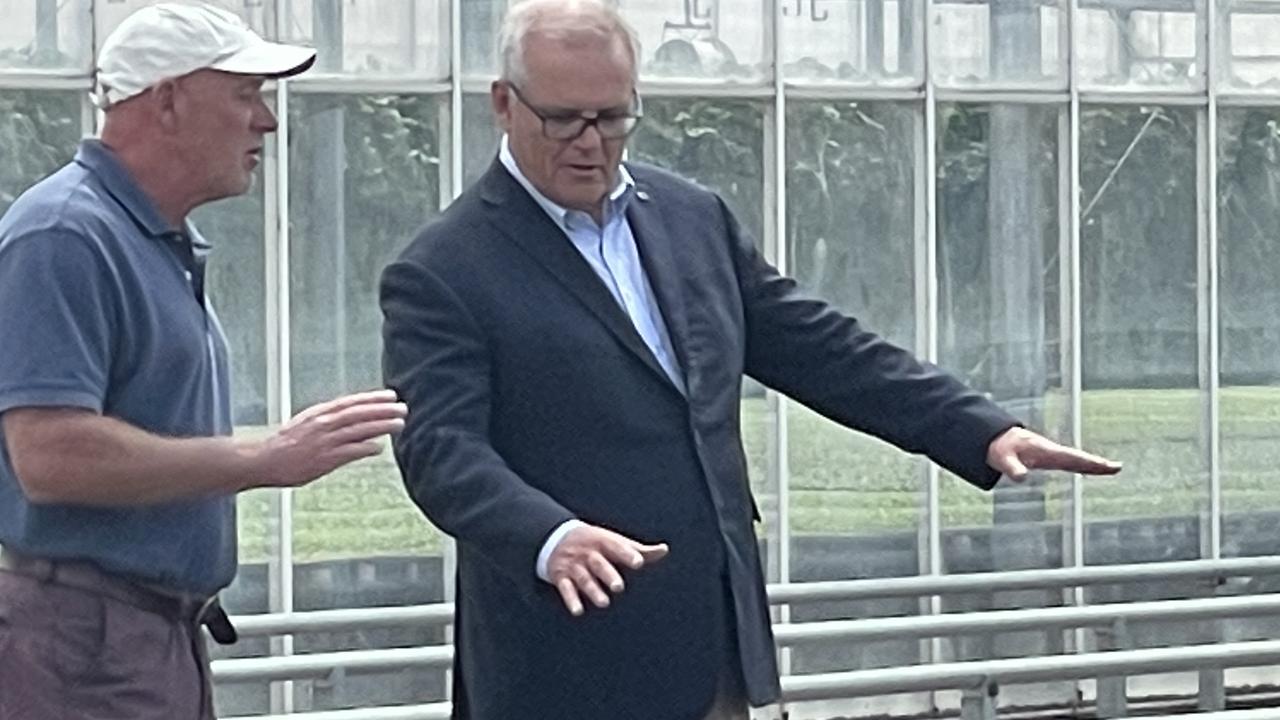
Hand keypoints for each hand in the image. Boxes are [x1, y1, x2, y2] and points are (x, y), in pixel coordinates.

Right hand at [255, 389, 407, 487]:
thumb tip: (352, 416)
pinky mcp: (324, 459)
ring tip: (399, 424)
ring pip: (358, 430)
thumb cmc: (286, 444)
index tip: (391, 394)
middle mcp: (323, 424)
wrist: (263, 460)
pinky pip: (349, 451)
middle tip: (402, 407)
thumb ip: (329, 419)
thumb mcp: (307, 422)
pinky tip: (379, 447)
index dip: (372, 398)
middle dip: (382, 409)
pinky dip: (365, 448)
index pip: (351, 402)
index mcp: (319, 413)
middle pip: (359, 413)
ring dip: (381, 426)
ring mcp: (324, 441)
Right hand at [547, 524, 668, 616]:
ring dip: (593, 591)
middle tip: (619, 587)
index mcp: (603, 541)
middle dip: (608, 575)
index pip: (616, 547)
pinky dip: (571, 600)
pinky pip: (565, 588)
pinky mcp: (561, 577)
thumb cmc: (596, 543)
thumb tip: (664, 550)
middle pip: (599, 564)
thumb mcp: (615, 541)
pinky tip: (578, 611)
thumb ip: (639, 549)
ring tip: (604, 603)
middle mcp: (588, 553)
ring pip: (584, 578)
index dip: (627, 554)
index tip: (639, 562)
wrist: (557, 537)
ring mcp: (574, 565)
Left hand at [986, 426, 1121, 481]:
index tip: (1107, 465)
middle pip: (1079, 458)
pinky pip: (1070, 462)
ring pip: (1077, 459)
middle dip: (1097, 463)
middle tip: (1118, 467)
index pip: (1071, 457)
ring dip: (1093, 464)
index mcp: (1045, 451)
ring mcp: (1052, 454)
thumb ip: (1012, 468)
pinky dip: (1083, 465)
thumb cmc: (1001, 448)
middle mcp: (1052, 452)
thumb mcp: (1003, 458)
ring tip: (1113, 468)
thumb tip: (1021, 478)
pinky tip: (1093, 469)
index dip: (1089, 462)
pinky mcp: (1049, 458)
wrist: (997, 437)